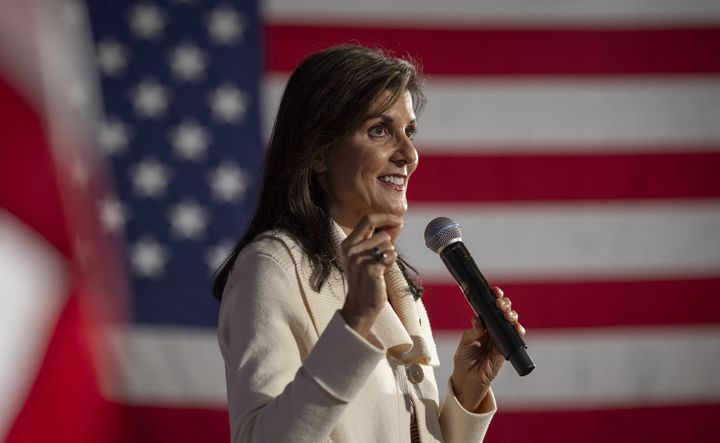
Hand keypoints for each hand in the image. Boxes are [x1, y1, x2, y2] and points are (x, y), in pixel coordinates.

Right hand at [339, 214, 402, 337]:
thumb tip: (398, 222)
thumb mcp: (369, 254)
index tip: (398, 220)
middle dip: (390, 244)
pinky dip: (391, 263)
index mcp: (348, 243)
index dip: (385, 217)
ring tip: (380, 267)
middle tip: (384, 257)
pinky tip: (382, 272)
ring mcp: (359, 259)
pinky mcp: (370, 269)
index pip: (367, 219)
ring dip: (390, 255)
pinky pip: (391, 256)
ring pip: (388, 245)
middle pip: (382, 234)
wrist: (360, 303)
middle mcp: (351, 249)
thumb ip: (382, 237)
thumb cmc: (366, 277)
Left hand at [450, 286, 524, 412]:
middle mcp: (493, 329)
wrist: (468, 379)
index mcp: (483, 324)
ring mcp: (501, 338)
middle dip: (504, 304)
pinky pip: (515, 338)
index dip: (494, 298)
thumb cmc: (464, 359)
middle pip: (503, 312)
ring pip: (511, 322)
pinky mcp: (506, 349)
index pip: (490, 308)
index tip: (495, 291)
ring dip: (511, 315)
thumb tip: (477, 320)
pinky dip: (518, 331)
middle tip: (500, 303)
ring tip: (506, 314)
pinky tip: (516, 327)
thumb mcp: (465, 342)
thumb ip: (472, 332)